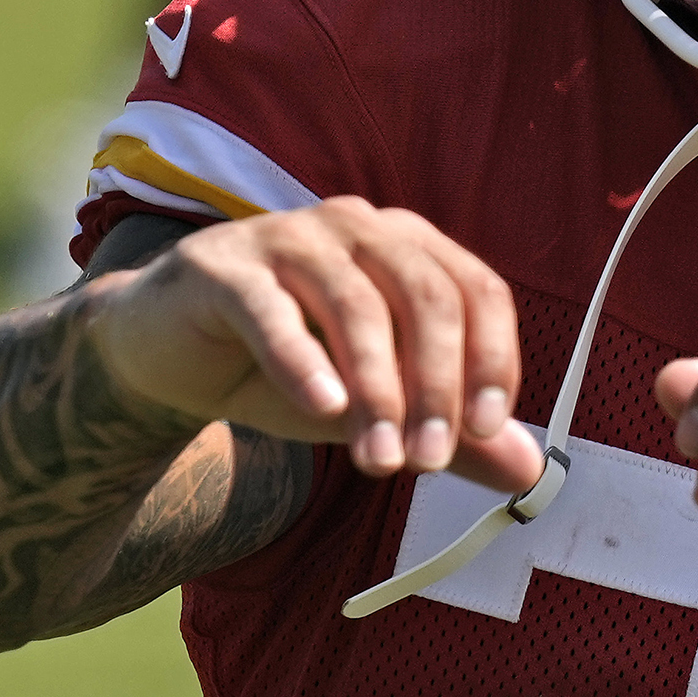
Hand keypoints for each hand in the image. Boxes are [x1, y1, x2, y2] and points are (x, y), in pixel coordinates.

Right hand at [87, 201, 547, 492]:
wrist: (168, 355)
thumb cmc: (285, 369)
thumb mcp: (375, 406)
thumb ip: (449, 431)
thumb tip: (529, 470)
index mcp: (405, 246)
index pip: (476, 289)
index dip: (494, 359)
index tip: (491, 432)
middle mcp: (354, 226)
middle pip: (425, 295)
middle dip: (436, 385)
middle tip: (429, 460)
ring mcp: (286, 237)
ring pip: (355, 304)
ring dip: (377, 389)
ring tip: (380, 459)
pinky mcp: (221, 266)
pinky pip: (271, 311)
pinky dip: (302, 361)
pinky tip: (322, 410)